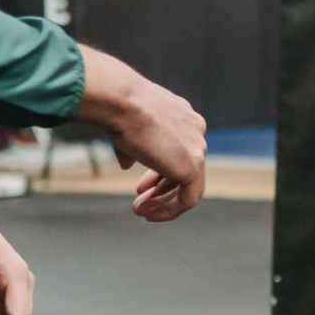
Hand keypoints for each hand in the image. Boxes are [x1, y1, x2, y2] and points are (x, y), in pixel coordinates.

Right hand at [74, 46, 206, 220]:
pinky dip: (169, 210)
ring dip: (163, 203)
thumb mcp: (126, 128)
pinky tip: (150, 214)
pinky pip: (187, 199)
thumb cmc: (117, 107)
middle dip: (161, 189)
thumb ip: (132, 149)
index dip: (158, 173)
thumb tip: (127, 165)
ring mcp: (197, 148)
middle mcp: (195, 130)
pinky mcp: (192, 167)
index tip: (140, 187)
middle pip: (184, 169)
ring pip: (189, 187)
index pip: (177, 151)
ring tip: (141, 211)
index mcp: (183, 117)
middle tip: (141, 201)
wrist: (120, 100)